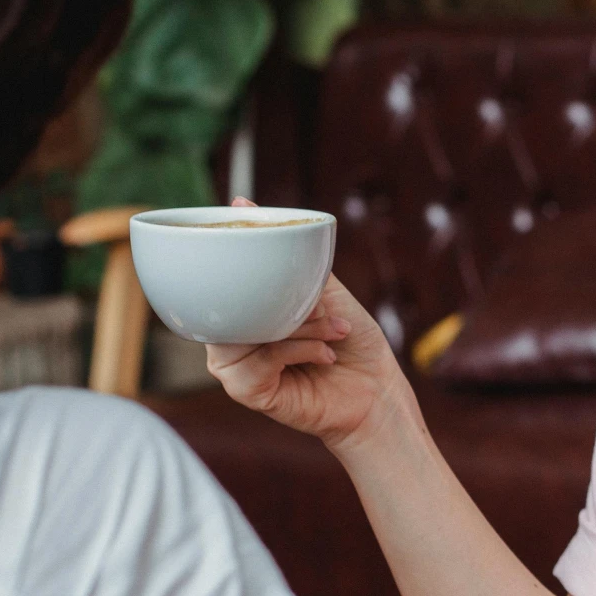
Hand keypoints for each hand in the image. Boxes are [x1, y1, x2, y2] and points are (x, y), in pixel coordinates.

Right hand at [205, 202, 409, 455]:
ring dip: (298, 328)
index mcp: (243, 312)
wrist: (377, 391)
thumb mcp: (320, 286)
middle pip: (229, 304)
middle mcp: (232, 337)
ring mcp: (236, 366)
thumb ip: (287, 253)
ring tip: (332, 331)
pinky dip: (298, 351)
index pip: (217, 280)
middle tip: (320, 304)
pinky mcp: (247, 391)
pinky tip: (324, 356)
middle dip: (282, 299)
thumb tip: (243, 203)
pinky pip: (259, 360)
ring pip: (245, 331)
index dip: (223, 257)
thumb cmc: (351, 341)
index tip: (239, 222)